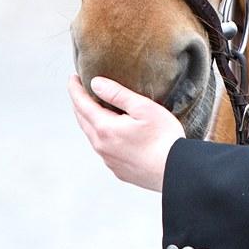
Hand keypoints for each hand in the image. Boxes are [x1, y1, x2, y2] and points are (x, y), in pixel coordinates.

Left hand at [68, 73, 184, 190]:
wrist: (175, 170)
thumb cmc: (163, 138)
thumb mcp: (143, 107)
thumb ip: (117, 94)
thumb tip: (95, 84)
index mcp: (105, 128)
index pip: (82, 104)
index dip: (75, 89)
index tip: (73, 78)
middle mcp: (102, 146)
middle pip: (83, 120)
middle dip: (79, 103)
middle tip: (80, 90)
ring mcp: (109, 160)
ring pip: (91, 135)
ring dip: (89, 120)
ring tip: (93, 108)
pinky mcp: (118, 169)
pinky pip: (102, 148)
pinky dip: (100, 135)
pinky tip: (111, 132)